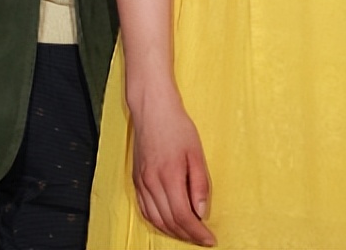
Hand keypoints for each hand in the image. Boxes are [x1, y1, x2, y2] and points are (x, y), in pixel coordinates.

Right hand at [131, 93, 214, 246]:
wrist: (153, 109)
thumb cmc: (176, 126)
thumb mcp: (196, 152)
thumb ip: (200, 184)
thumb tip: (201, 212)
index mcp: (169, 176)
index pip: (183, 216)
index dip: (197, 233)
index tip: (209, 239)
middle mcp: (151, 182)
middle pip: (169, 222)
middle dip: (187, 235)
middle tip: (201, 238)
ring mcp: (141, 182)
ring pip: (155, 219)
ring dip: (172, 232)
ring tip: (188, 233)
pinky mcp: (136, 179)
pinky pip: (144, 210)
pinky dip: (157, 222)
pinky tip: (168, 223)